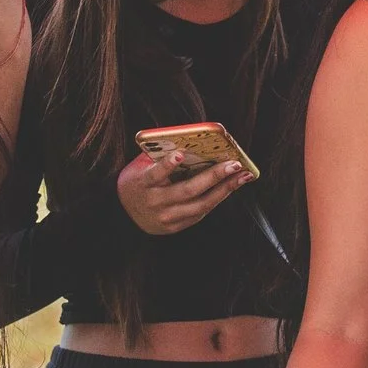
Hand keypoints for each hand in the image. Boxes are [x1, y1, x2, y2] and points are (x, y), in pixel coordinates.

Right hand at [117, 147, 248, 235]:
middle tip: (235, 164)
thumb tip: (187, 141)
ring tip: (242, 176)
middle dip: (214, 176)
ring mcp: (166, 217)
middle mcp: (156, 202)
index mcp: (143, 183)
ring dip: (224, 190)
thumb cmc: (137, 182)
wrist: (124, 215)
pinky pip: (200, 213)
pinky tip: (230, 186)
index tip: (180, 154)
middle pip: (188, 190)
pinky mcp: (175, 227)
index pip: (155, 174)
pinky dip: (216, 199)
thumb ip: (158, 155)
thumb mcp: (140, 167)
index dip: (167, 165)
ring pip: (200, 205)